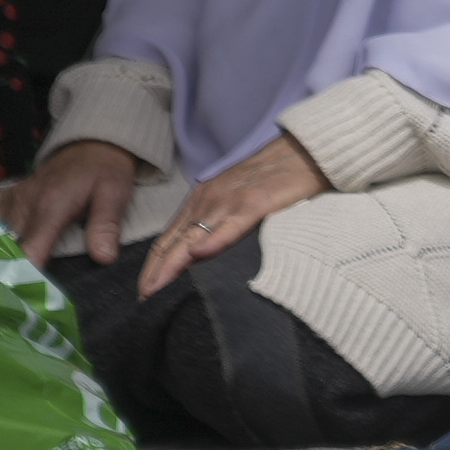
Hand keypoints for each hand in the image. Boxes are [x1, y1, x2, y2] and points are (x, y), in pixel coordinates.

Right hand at [0, 133, 147, 266]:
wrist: (93, 143)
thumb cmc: (105, 171)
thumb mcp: (115, 193)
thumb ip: (106, 225)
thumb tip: (103, 258)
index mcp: (49, 210)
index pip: (28, 251)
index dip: (21, 277)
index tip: (16, 301)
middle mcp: (24, 207)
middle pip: (3, 248)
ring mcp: (13, 201)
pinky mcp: (8, 196)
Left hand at [136, 130, 326, 292]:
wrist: (306, 150)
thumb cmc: (274, 178)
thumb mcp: (235, 198)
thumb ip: (215, 222)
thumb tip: (197, 254)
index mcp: (202, 198)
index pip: (168, 238)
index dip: (153, 266)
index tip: (143, 292)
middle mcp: (209, 198)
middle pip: (173, 242)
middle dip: (154, 272)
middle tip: (142, 299)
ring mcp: (230, 200)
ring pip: (193, 237)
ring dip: (171, 265)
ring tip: (155, 290)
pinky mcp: (255, 202)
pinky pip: (230, 227)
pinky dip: (212, 241)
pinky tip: (198, 255)